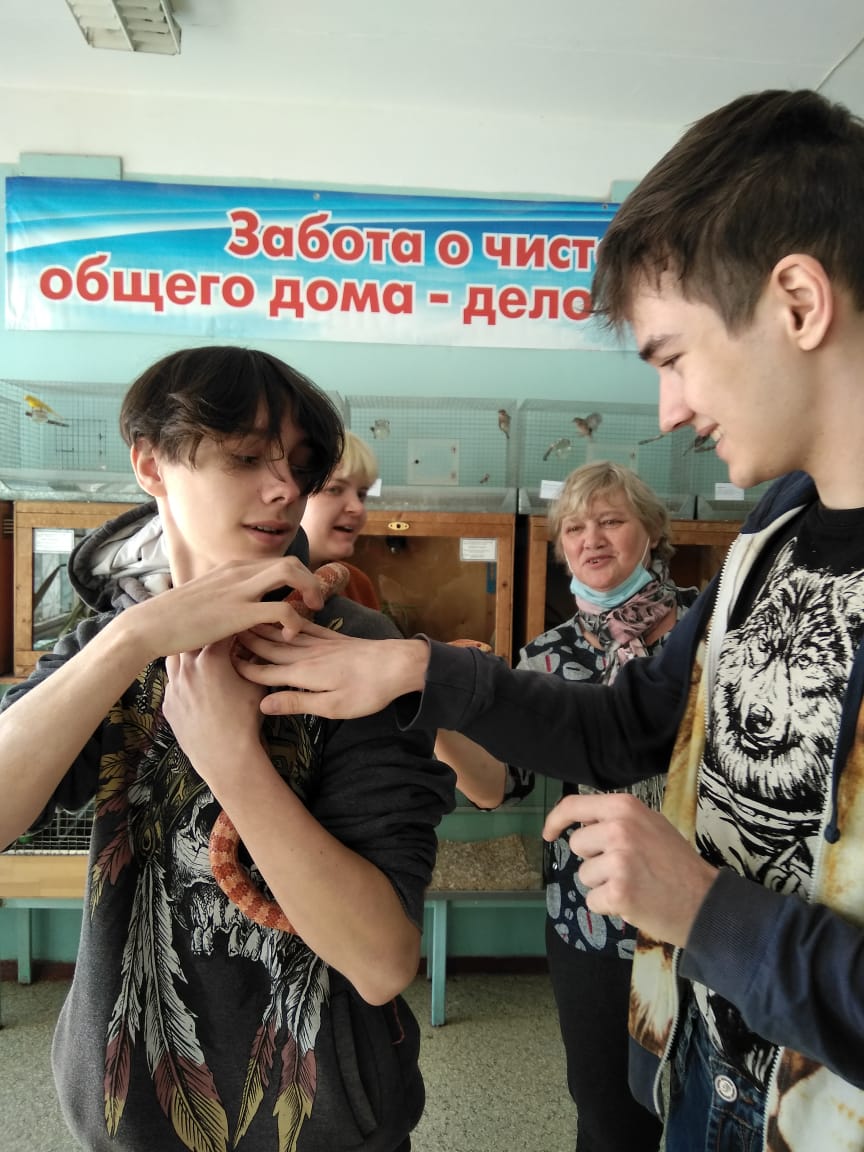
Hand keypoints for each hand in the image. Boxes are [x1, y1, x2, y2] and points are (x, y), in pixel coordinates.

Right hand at [124, 557, 324, 661]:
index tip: (303, 598)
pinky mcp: (238, 612)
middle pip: (291, 561)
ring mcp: (239, 589)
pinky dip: (294, 620)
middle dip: (311, 581)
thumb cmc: (172, 619)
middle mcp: (239, 572)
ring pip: (291, 572)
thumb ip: (226, 597)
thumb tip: (239, 607)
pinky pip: (282, 608)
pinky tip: (289, 635)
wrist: (148, 626)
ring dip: (310, 590)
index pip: (277, 562)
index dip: (298, 578)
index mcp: (232, 569)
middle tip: (315, 604)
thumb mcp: (205, 598)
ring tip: (312, 612)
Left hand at [163, 638, 265, 786]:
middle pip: (191, 639)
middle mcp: (187, 668)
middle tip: (216, 636)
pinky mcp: (168, 703)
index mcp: (210, 659)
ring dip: (187, 653)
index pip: (219, 630)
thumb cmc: (244, 720)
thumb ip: (254, 661)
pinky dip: (182, 677)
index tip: (236, 626)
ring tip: (200, 657)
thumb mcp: (256, 685)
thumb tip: (254, 647)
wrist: (225, 756)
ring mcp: (174, 686)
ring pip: (175, 657)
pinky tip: (194, 683)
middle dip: (204, 635)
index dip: (230, 626)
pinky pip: (172, 682)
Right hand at [234, 629, 430, 718]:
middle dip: (244, 643)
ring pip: (283, 635)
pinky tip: (281, 616)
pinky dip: (288, 622)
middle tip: (219, 636)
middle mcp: (308, 654)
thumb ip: (296, 702)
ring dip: (261, 629)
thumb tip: (262, 704)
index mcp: (304, 673)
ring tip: (241, 622)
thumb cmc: (367, 691)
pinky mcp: (333, 638)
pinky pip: (304, 626)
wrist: (398, 664)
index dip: (242, 668)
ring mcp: (321, 643)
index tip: (219, 663)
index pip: (265, 670)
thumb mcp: (332, 706)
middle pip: (269, 648)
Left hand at [543, 792, 717, 946]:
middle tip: (625, 867)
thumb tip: (581, 823)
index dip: (556, 820)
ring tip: (633, 884)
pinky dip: (608, 907)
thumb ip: (617, 819)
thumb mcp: (650, 825)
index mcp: (625, 807)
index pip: (573, 805)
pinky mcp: (619, 892)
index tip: (549, 834)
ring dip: (602, 885)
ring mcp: (619, 860)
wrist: (705, 901)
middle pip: (577, 845)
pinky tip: (633, 902)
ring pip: (583, 875)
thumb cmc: (676, 864)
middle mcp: (619, 828)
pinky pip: (592, 901)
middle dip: (594, 859)